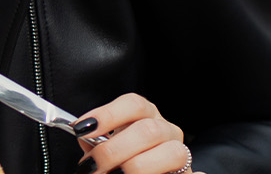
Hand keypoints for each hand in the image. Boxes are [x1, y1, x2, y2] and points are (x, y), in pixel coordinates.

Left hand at [72, 93, 199, 173]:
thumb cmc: (124, 162)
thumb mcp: (108, 150)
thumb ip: (96, 144)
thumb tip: (84, 137)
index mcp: (145, 116)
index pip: (133, 104)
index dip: (107, 114)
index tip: (81, 130)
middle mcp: (166, 130)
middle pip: (148, 130)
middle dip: (114, 151)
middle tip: (92, 168)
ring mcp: (181, 152)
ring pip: (171, 152)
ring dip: (138, 167)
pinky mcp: (189, 173)